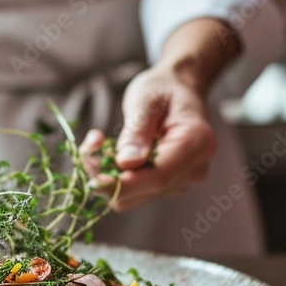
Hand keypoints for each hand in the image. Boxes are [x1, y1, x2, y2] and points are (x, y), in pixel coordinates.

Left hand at [82, 69, 215, 210]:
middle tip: (89, 147)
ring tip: (97, 144)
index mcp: (196, 144)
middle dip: (110, 178)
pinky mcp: (168, 185)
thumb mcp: (146, 100)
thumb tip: (125, 163)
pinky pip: (135, 192)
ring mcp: (183, 180)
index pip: (159, 177)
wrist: (178, 90)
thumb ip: (137, 132)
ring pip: (136, 196)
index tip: (92, 180)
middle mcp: (194, 169)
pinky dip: (115, 178)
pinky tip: (108, 153)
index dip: (123, 184)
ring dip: (109, 177)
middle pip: (146, 191)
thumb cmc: (163, 89)